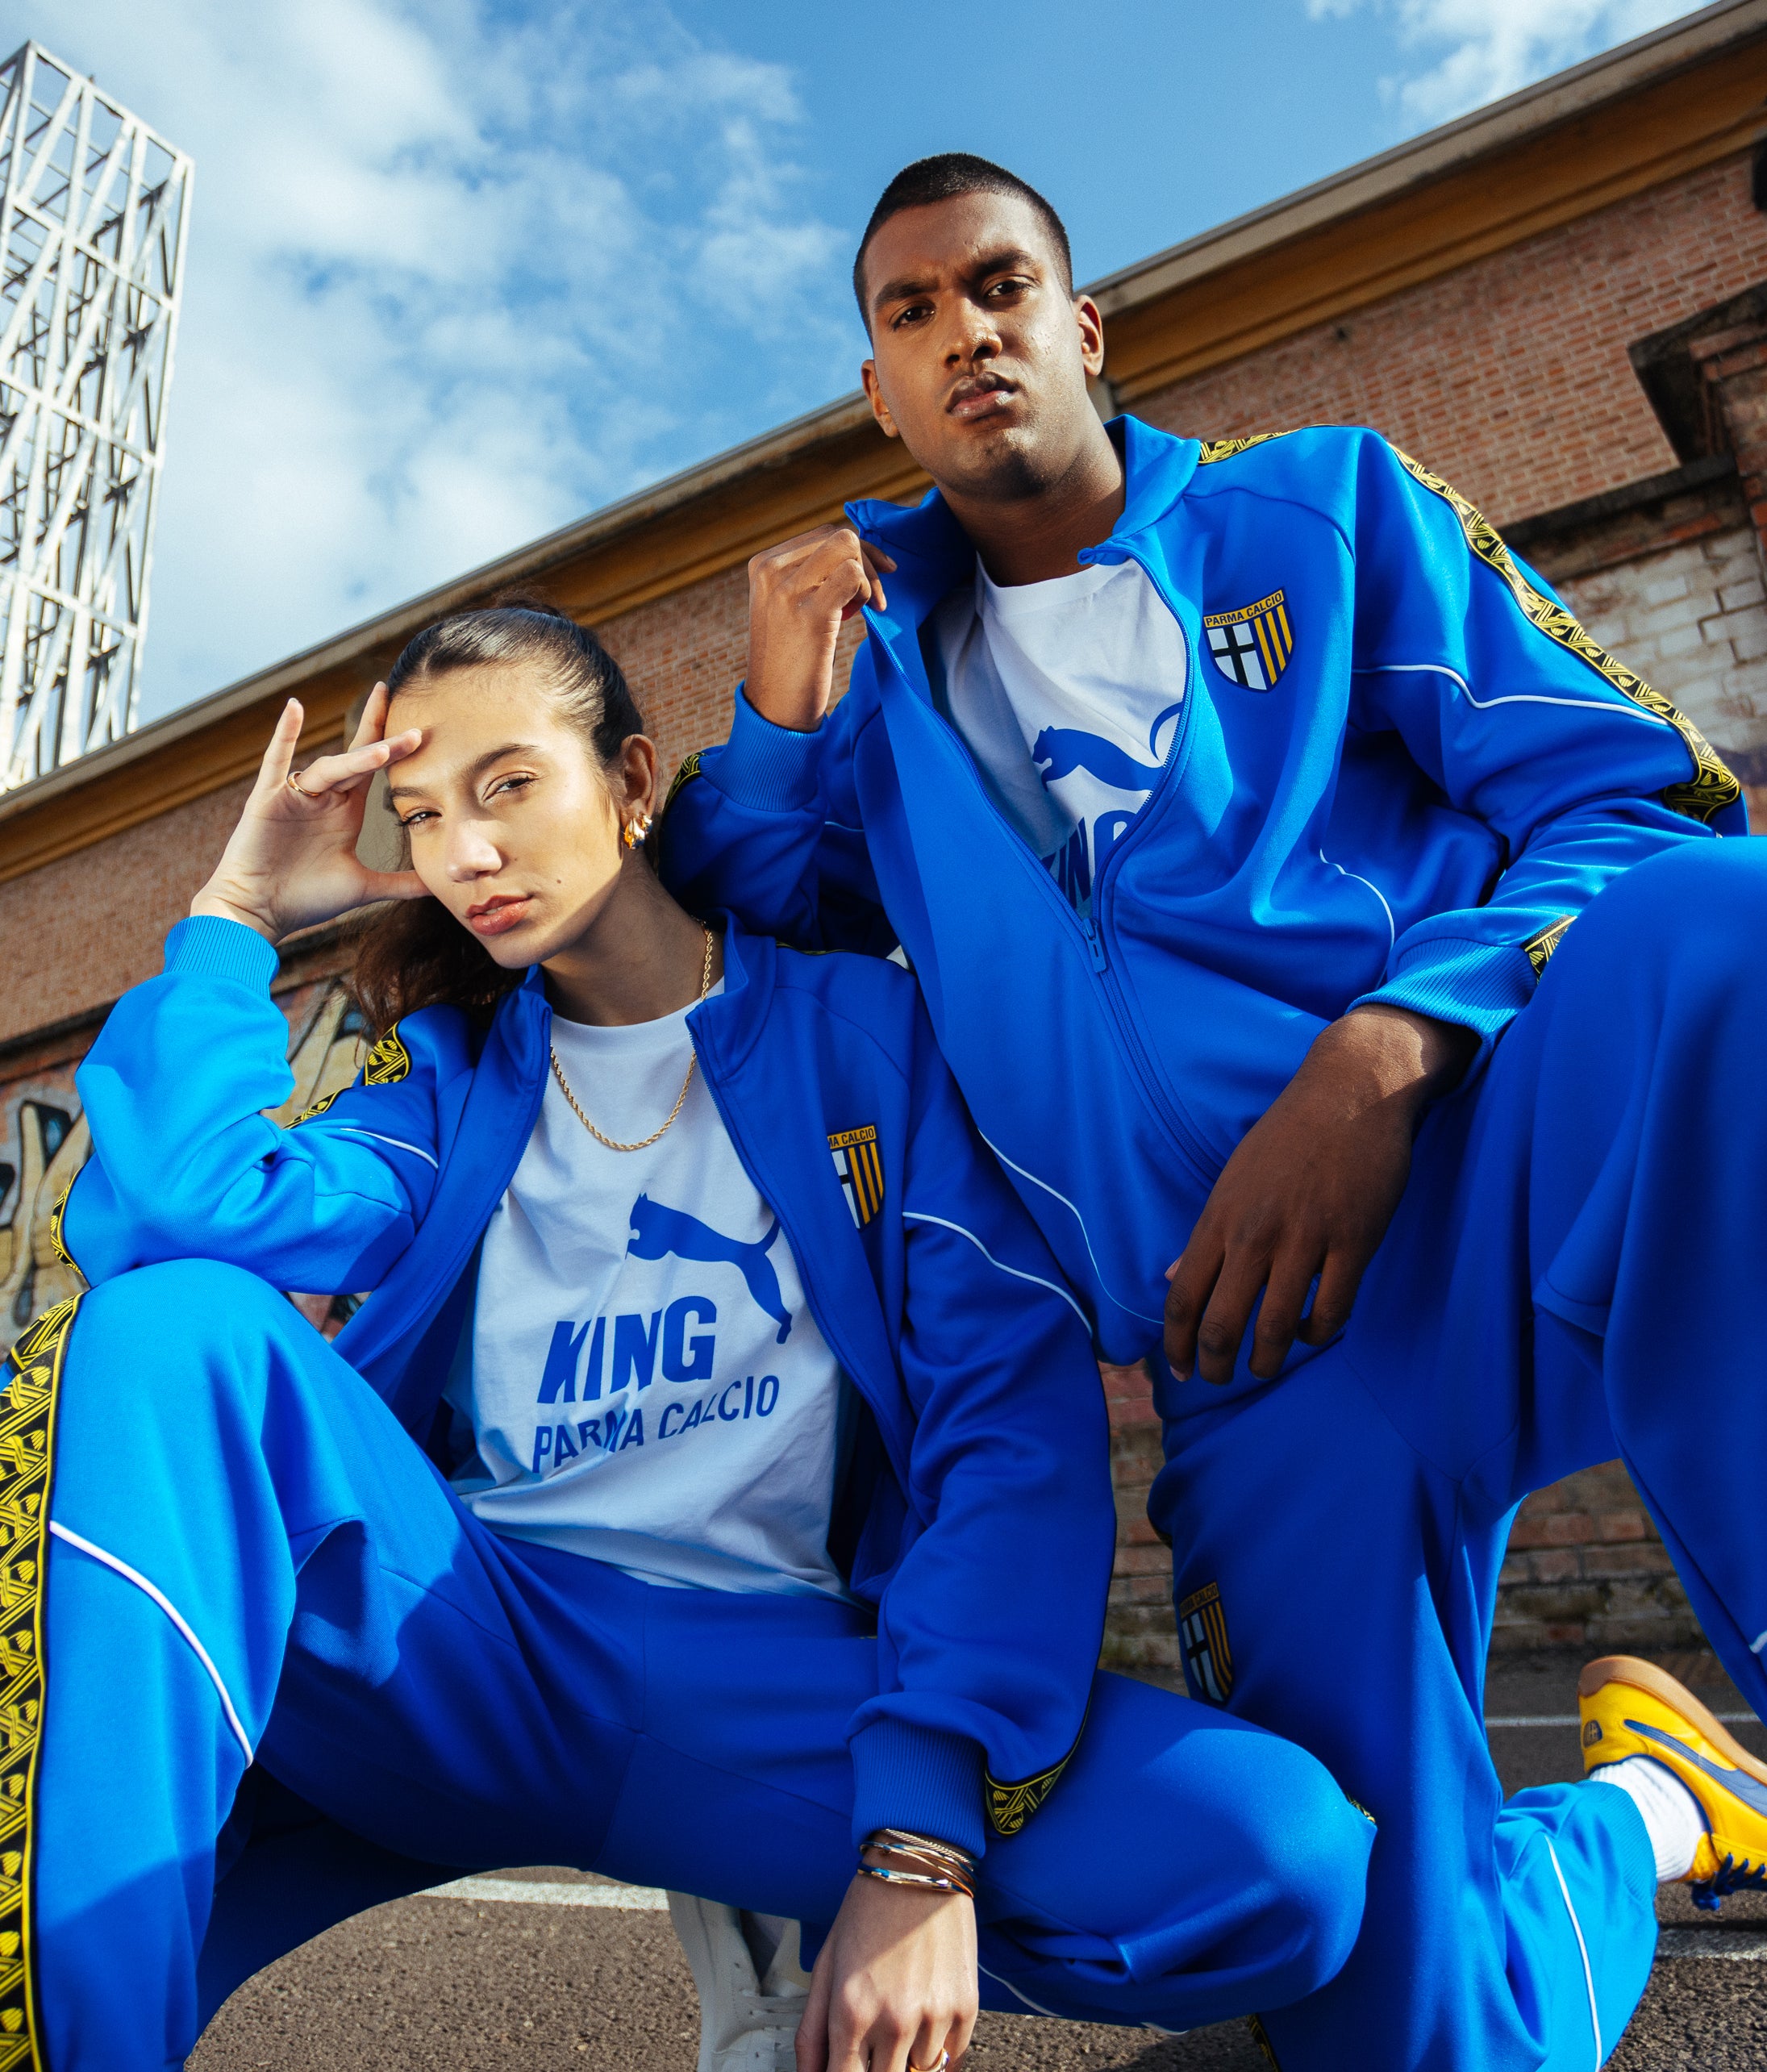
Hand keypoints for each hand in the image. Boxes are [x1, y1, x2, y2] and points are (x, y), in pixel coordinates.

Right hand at [189, 688, 426, 941]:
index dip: (394, 748)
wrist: (259, 912)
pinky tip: (295, 708)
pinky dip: (284, 736)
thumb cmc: (305, 898)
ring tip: (383, 751)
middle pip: (358, 760)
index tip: (420, 730)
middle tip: (415, 730)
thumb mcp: (363, 888)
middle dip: (385, 744)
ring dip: (355, 759)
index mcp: (345, 810)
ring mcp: (295, 795)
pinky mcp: (266, 800)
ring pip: (329, 769)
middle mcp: (323, 797)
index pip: (374, 770)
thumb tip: (436, 884)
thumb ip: (400, 883)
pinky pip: (275, 762)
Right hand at [747, 525, 895, 732]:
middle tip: (873, 598)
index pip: (822, 534)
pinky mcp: (808, 612)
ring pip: (847, 547)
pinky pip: (853, 574)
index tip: (872, 581)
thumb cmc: (791, 658)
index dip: (857, 553)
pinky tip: (857, 616)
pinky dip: (865, 591)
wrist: (776, 707)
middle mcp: (770, 570)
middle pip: (838, 535)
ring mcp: (786, 589)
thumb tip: (856, 549)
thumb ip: (809, 575)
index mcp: (763, 564)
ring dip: (866, 577)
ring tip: (857, 609)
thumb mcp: (788, 606)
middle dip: (867, 562)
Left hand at [796, 1868, 975, 2071]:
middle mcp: (894, 2021)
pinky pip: (953, 2060)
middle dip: (876, 2069)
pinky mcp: (966, 2007)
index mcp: (851, 2012)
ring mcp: (933, 2016)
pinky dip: (939, 2053)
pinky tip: (927, 2021)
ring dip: (908, 2058)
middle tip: (874, 2042)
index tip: (849, 2067)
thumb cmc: (867, 1913)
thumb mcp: (826, 1965)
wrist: (919, 1868)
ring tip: (901, 2017)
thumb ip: (812, 2032)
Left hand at [1164, 1006, 1476, 1384]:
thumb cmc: (1288, 1135)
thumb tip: (1170, 1279)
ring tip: (1264, 1369)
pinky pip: (1331, 1311)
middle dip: (1215, 1364)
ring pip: (1276, 1328)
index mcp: (1219, 1218)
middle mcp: (1254, 1234)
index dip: (1176, 1344)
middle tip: (1219, 1379)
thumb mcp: (1233, 1178)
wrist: (1351, 1091)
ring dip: (1267, 1362)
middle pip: (1221, 1323)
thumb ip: (1206, 1234)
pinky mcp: (1353, 1242)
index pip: (1182, 1298)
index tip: (1179, 1369)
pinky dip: (1318, 1334)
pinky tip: (1312, 1332)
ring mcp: (1305, 1239)